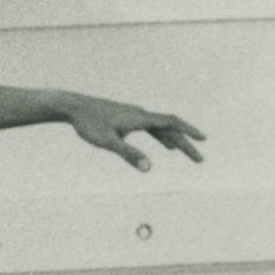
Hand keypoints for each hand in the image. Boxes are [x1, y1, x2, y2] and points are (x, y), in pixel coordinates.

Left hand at [62, 93, 204, 170]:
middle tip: (200, 160)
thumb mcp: (108, 142)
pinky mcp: (125, 117)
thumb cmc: (88, 123)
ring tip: (186, 152)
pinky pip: (150, 127)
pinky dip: (161, 136)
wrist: (71, 106)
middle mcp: (139, 114)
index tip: (203, 139)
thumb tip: (149, 169)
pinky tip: (164, 144)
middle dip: (185, 144)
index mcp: (139, 118)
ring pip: (160, 128)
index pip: (171, 122)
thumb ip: (129, 154)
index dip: (188, 131)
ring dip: (174, 139)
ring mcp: (132, 114)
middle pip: (168, 128)